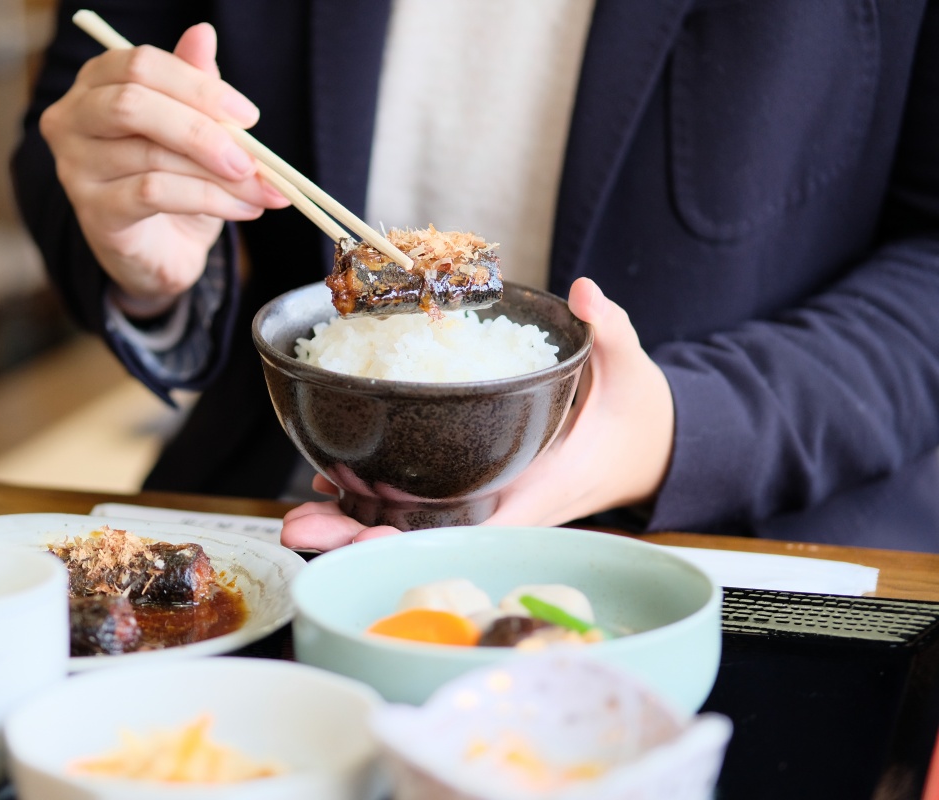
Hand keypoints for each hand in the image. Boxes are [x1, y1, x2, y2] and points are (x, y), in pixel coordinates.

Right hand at [39, 23, 287, 315]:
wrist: (162, 249)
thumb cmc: (175, 179)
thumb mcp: (192, 129)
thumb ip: (195, 86)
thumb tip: (202, 33)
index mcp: (97, 83)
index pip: (141, 65)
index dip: (199, 86)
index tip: (248, 117)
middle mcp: (73, 119)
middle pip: (134, 103)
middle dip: (203, 129)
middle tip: (252, 157)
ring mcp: (76, 168)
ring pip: (152, 155)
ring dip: (219, 175)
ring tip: (261, 191)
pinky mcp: (94, 212)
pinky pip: (154, 193)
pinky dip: (209, 199)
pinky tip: (242, 209)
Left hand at [279, 277, 675, 549]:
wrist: (641, 443)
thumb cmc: (635, 416)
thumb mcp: (627, 370)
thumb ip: (609, 332)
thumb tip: (586, 294)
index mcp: (539, 488)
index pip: (477, 523)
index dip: (420, 536)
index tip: (371, 535)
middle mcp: (503, 501)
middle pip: (423, 534)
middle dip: (360, 537)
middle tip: (301, 532)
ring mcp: (484, 495)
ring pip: (411, 521)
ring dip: (353, 523)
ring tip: (296, 522)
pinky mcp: (473, 481)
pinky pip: (416, 496)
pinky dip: (371, 494)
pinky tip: (327, 483)